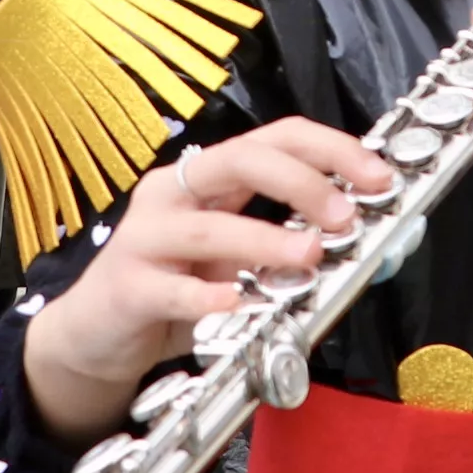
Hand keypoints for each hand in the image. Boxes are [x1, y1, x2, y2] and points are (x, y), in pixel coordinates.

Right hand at [19, 119, 389, 442]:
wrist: (95, 334)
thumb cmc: (172, 290)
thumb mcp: (236, 262)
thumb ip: (288, 249)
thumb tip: (365, 245)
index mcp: (207, 177)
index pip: (275, 139)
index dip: (331, 150)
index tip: (377, 177)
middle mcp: (174, 194)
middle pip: (243, 160)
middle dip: (303, 183)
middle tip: (344, 217)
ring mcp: (146, 238)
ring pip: (211, 227)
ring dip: (267, 240)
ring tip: (308, 256)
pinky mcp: (129, 287)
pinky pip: (175, 290)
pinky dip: (212, 296)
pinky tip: (240, 302)